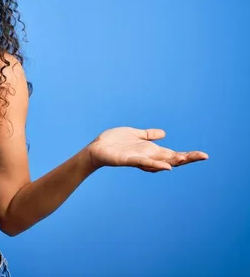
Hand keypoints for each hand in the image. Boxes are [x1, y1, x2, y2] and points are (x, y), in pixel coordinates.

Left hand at [86, 127, 208, 172]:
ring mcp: (139, 159)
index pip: (173, 153)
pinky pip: (143, 163)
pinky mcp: (129, 159)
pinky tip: (166, 166)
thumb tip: (164, 133)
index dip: (188, 155)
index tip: (203, 155)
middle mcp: (148, 156)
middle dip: (187, 158)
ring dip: (174, 161)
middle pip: (171, 158)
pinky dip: (155, 164)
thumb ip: (148, 134)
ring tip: (188, 158)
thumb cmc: (114, 142)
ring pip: (160, 162)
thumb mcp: (134, 134)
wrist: (97, 148)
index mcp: (151, 150)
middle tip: (204, 156)